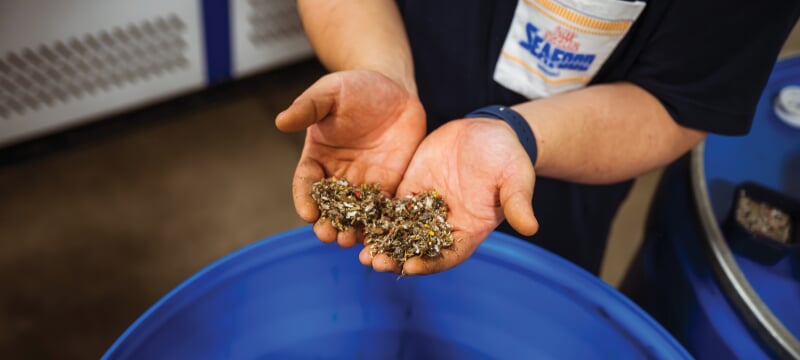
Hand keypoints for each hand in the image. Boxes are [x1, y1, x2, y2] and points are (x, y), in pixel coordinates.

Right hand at [276, 70, 425, 247]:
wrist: (393, 89)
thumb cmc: (355, 88)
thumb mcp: (330, 92)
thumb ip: (308, 107)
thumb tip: (281, 121)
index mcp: (317, 157)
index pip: (306, 183)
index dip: (305, 199)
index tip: (307, 214)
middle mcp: (338, 176)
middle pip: (329, 207)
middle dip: (327, 223)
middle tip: (329, 236)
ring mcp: (364, 184)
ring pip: (355, 215)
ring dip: (352, 231)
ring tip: (351, 242)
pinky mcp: (389, 187)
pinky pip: (384, 211)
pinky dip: (381, 226)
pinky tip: (383, 238)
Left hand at [360, 118, 538, 273]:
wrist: (490, 131)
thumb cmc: (508, 156)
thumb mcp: (516, 176)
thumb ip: (517, 201)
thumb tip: (531, 227)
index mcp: (469, 228)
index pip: (447, 254)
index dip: (429, 262)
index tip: (409, 265)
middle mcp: (443, 224)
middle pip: (416, 249)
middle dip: (394, 257)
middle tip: (372, 262)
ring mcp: (424, 208)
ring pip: (398, 232)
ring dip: (379, 243)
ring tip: (358, 250)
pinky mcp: (410, 189)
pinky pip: (389, 207)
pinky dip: (373, 216)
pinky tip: (354, 219)